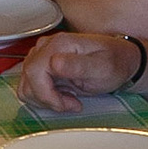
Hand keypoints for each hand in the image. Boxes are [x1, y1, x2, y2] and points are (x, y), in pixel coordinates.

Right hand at [17, 32, 137, 111]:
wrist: (121, 60)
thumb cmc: (114, 63)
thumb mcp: (102, 67)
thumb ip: (78, 65)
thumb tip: (54, 62)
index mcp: (58, 44)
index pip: (34, 72)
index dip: (47, 94)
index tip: (68, 104)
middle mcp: (46, 47)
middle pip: (28, 79)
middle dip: (47, 98)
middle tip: (71, 103)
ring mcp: (42, 55)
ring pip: (26, 84)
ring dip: (45, 98)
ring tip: (69, 99)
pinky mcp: (42, 64)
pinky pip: (30, 85)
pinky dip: (44, 95)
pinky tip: (62, 95)